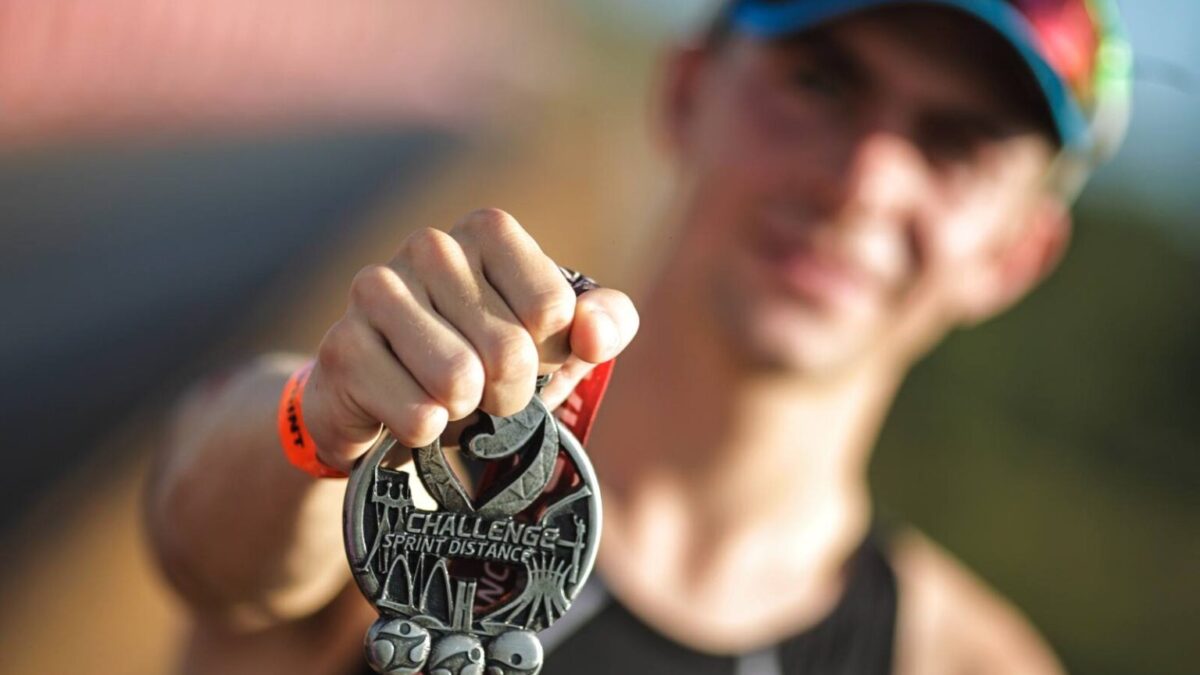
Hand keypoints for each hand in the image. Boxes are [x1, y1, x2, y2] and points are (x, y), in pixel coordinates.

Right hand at [303, 208, 637, 471]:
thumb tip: (593, 333)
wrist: (392, 407)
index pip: (554, 310)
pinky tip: (406, 412)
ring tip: (446, 399)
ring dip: (466, 413)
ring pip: (460, 380)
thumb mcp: (561, 342)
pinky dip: (425, 433)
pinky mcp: (342, 347)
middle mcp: (430, 246)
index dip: (550, 355)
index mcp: (488, 231)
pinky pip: (418, 415)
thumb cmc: (487, 363)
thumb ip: (606, 324)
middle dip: (508, 393)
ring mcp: (377, 290)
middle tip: (484, 391)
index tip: (525, 355)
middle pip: (511, 350)